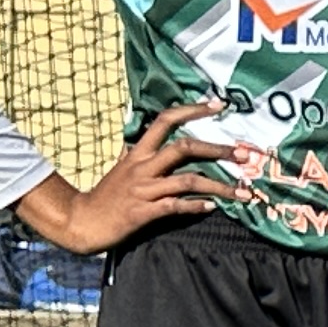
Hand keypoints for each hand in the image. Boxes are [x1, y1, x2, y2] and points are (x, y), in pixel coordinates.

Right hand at [15, 101, 235, 254]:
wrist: (83, 222)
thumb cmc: (107, 195)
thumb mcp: (122, 167)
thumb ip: (139, 153)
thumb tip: (148, 139)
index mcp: (138, 153)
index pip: (165, 120)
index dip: (193, 110)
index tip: (219, 104)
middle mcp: (143, 167)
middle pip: (184, 148)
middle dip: (218, 150)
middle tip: (245, 155)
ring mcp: (144, 189)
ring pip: (188, 180)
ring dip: (220, 186)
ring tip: (243, 193)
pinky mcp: (144, 212)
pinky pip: (176, 206)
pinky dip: (196, 206)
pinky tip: (212, 207)